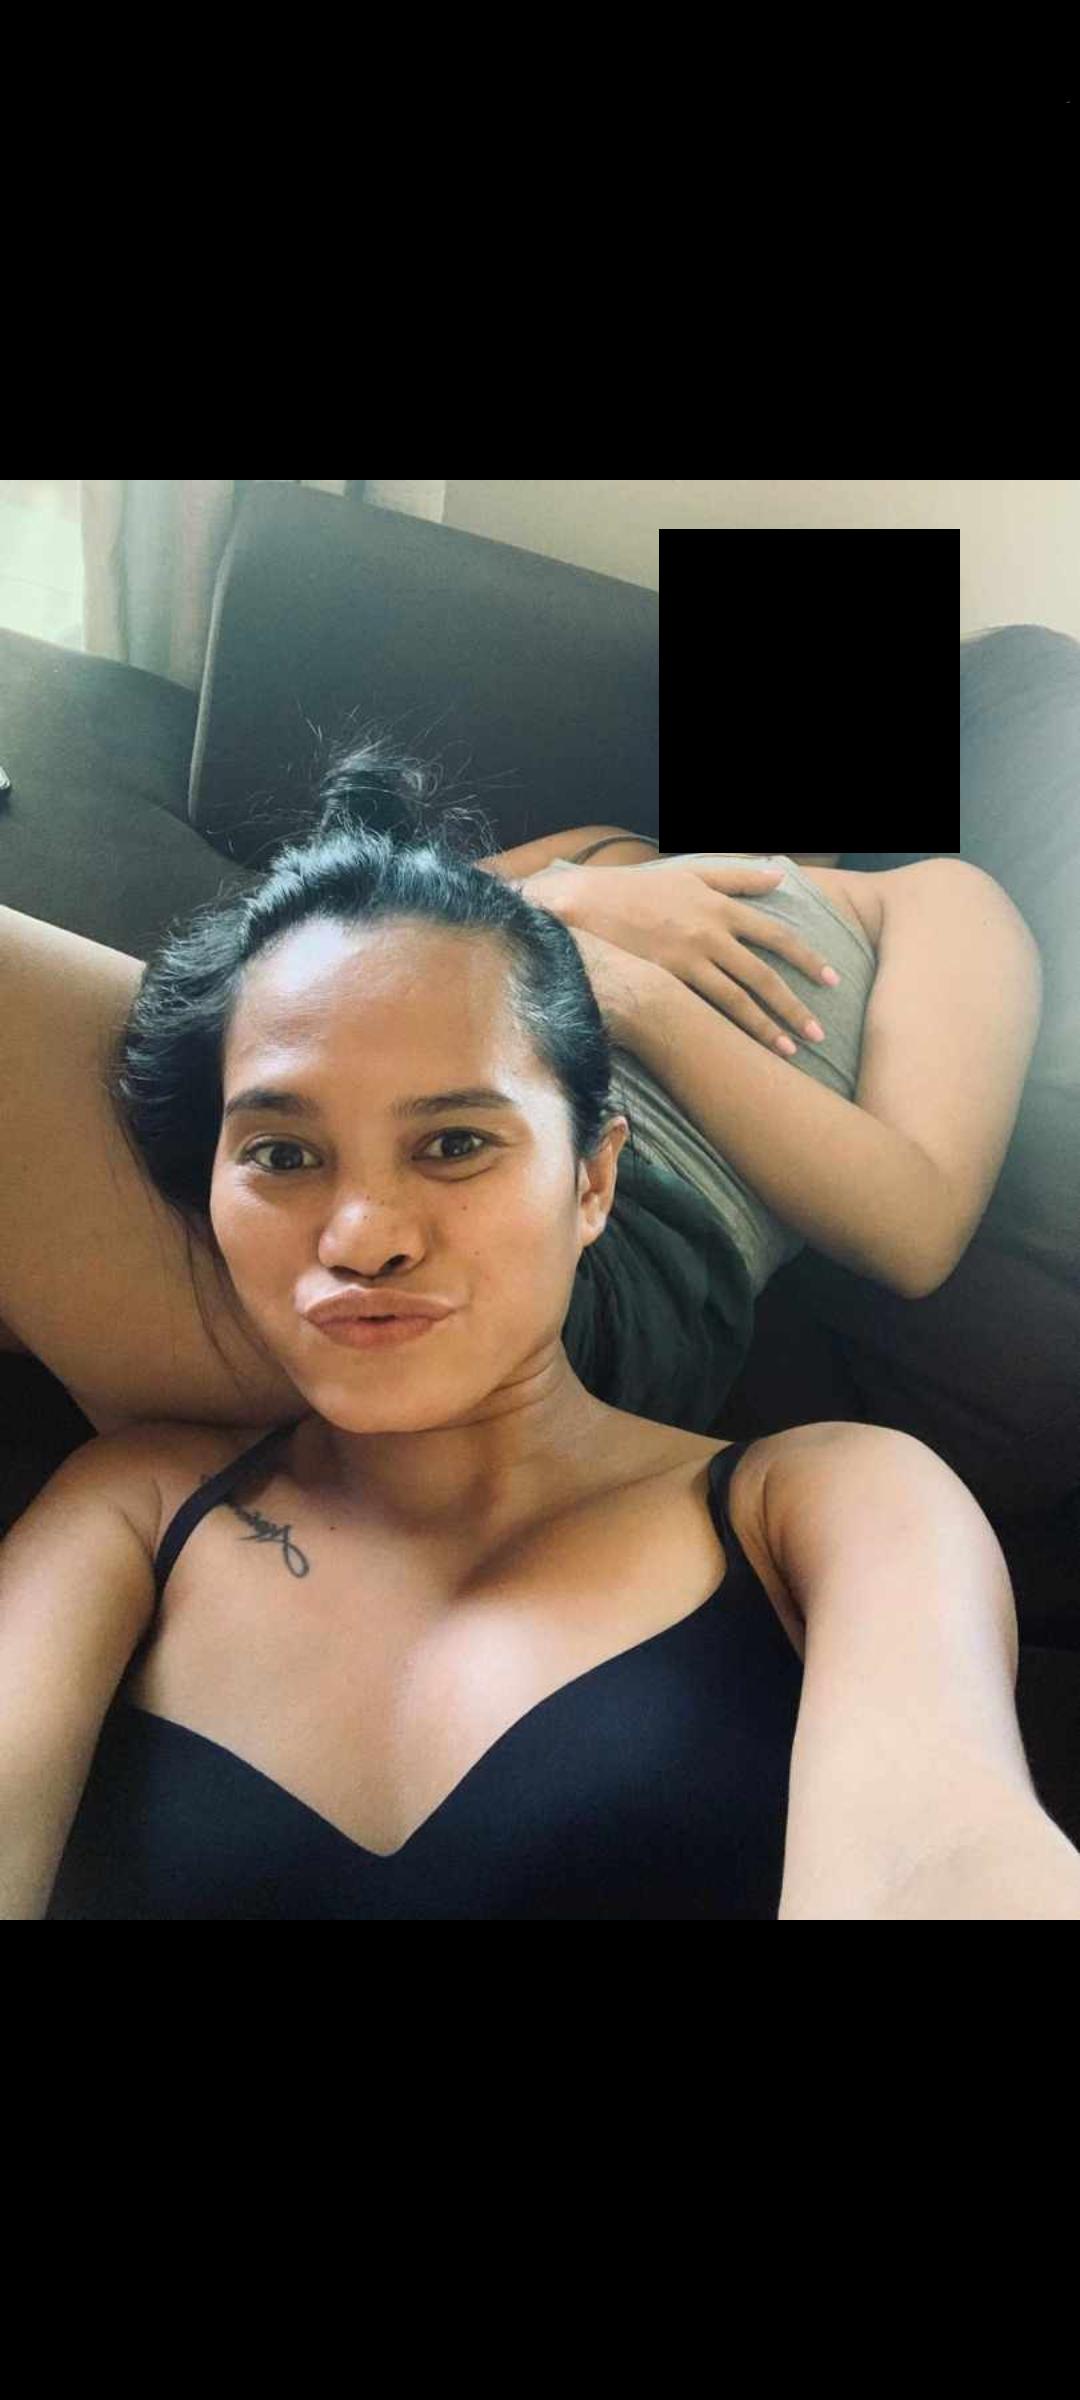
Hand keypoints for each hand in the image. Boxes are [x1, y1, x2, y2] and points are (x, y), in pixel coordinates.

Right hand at [532, 859, 841, 1055]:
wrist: (583, 904)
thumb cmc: (636, 889)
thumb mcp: (690, 873)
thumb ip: (736, 876)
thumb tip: (779, 876)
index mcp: (719, 906)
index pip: (775, 934)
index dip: (806, 958)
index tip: (830, 978)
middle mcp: (709, 933)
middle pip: (763, 973)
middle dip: (795, 1004)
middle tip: (819, 1032)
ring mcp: (686, 959)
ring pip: (737, 999)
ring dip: (767, 1026)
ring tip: (790, 1049)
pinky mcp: (663, 980)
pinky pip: (703, 1010)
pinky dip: (728, 1030)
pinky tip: (744, 1048)